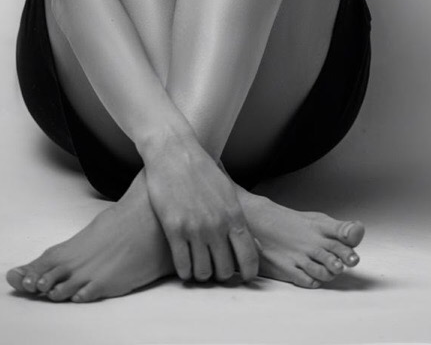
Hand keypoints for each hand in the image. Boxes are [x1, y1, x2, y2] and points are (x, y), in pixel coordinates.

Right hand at [142, 136, 259, 283]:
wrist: (173, 152)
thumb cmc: (201, 169)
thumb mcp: (227, 192)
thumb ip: (238, 219)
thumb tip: (256, 245)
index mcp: (233, 215)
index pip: (248, 257)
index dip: (248, 273)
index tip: (242, 277)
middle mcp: (217, 225)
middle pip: (224, 270)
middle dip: (221, 274)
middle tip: (215, 268)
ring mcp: (195, 228)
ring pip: (203, 272)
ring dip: (201, 274)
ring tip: (198, 267)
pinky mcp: (174, 229)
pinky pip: (182, 265)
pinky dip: (184, 271)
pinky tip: (184, 265)